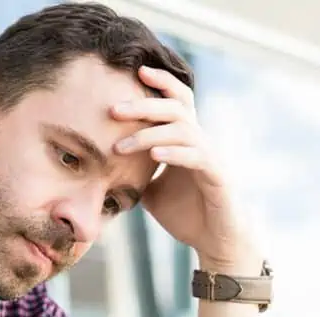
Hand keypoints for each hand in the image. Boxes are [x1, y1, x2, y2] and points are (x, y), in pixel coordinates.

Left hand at [112, 66, 251, 269]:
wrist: (216, 241)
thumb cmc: (186, 215)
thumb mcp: (152, 191)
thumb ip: (135, 174)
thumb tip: (101, 167)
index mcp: (186, 140)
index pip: (177, 101)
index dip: (161, 82)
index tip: (135, 72)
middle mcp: (200, 142)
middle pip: (176, 108)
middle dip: (144, 105)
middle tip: (114, 109)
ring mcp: (210, 157)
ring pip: (183, 130)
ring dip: (150, 134)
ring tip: (122, 146)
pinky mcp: (217, 176)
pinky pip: (197, 157)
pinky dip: (174, 154)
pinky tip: (154, 156)